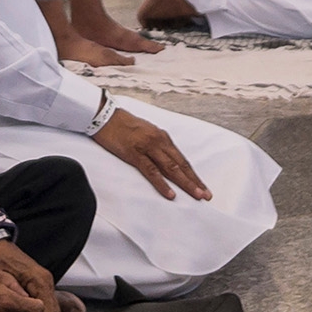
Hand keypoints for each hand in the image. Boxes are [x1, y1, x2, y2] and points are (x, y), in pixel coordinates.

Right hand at [92, 108, 210, 200]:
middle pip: (181, 165)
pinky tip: (170, 194)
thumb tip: (166, 161)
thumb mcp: (146, 133)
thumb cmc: (123, 125)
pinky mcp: (135, 154)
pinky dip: (162, 184)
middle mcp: (159, 141)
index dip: (193, 174)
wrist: (104, 116)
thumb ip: (157, 146)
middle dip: (194, 181)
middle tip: (206, 195)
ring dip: (185, 183)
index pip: (182, 159)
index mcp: (162, 137)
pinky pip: (151, 171)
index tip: (202, 186)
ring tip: (196, 195)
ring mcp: (148, 147)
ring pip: (171, 169)